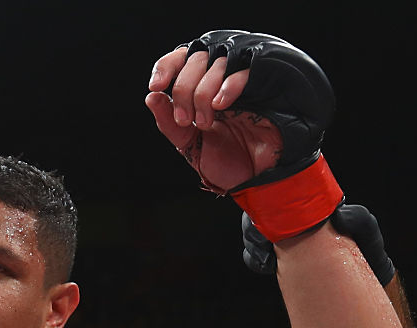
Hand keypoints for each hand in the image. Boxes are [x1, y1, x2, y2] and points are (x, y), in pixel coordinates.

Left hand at [146, 46, 277, 192]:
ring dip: (203, 92)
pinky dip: (228, 86)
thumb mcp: (189, 144)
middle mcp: (221, 80)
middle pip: (197, 58)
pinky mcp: (265, 87)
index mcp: (201, 88)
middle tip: (185, 120)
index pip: (182, 59)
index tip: (156, 86)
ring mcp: (243, 82)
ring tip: (205, 123)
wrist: (255, 180)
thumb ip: (168, 123)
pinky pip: (246, 71)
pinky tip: (220, 106)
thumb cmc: (225, 162)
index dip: (167, 66)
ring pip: (219, 62)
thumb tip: (151, 97)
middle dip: (184, 89)